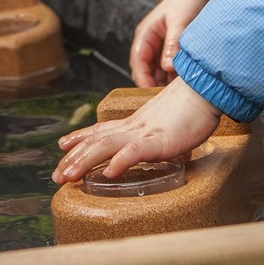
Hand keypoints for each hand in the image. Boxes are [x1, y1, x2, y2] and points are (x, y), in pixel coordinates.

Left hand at [51, 79, 224, 183]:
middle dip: (74, 159)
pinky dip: (121, 161)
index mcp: (136, 123)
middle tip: (56, 176)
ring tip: (69, 175)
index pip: (102, 130)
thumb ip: (159, 135)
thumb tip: (160, 146)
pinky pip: (137, 151)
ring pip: (108, 146)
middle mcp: (134, 127)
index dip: (81, 138)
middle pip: (97, 141)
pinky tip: (108, 172)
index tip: (63, 146)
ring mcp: (146, 132)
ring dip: (85, 161)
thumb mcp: (168, 123)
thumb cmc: (193, 107)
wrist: (207, 89)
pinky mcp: (161, 139)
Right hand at [130, 0, 212, 86]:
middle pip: (146, 70)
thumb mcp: (179, 21)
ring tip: (178, 91)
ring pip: (158, 72)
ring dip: (166, 81)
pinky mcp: (172, 52)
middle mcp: (150, 43)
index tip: (152, 91)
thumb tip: (167, 67)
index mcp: (145, 34)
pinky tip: (185, 83)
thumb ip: (173, 44)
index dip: (143, 78)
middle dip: (154, 83)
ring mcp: (160, 48)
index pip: (137, 60)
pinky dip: (175, 77)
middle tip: (168, 96)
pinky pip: (170, 69)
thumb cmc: (186, 1)